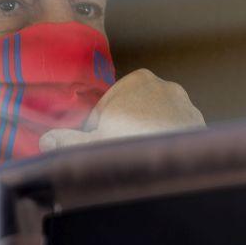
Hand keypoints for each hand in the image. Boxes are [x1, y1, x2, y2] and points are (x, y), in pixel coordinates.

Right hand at [38, 68, 204, 151]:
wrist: (181, 165)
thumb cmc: (133, 148)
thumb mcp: (91, 146)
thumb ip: (66, 142)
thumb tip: (47, 141)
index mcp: (137, 80)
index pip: (107, 105)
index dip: (97, 129)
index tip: (97, 146)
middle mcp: (165, 86)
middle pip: (132, 111)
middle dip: (123, 131)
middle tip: (118, 155)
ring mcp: (185, 104)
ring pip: (155, 122)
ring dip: (145, 138)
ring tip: (139, 161)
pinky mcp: (198, 124)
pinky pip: (174, 133)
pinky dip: (166, 144)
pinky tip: (158, 162)